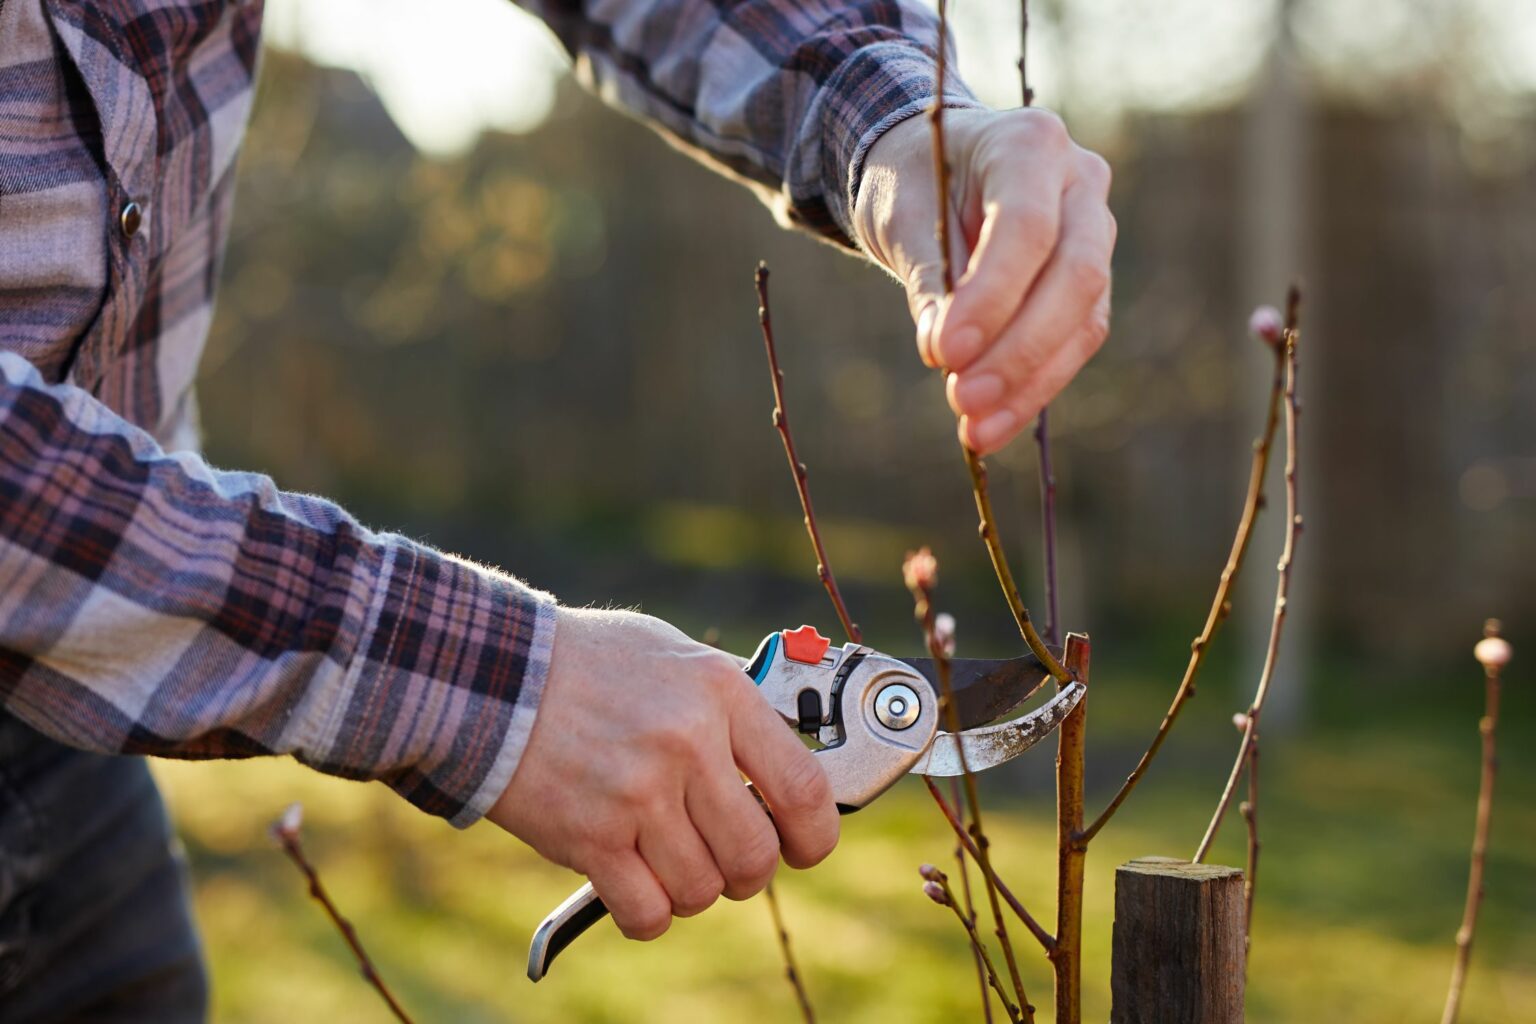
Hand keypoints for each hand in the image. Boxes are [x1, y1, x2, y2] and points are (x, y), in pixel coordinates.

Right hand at [488, 608, 839, 939]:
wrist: (494, 674)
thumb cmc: (590, 663)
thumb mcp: (676, 656)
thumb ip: (731, 708)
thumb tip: (779, 765)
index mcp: (720, 692)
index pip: (803, 787)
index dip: (815, 835)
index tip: (803, 845)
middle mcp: (687, 744)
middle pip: (755, 855)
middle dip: (746, 872)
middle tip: (725, 857)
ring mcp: (638, 795)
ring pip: (703, 890)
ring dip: (691, 888)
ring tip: (666, 856)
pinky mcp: (590, 838)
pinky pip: (648, 912)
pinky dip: (648, 912)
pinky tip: (633, 881)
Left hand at [853, 106, 1115, 453]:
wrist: (936, 168)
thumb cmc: (913, 181)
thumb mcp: (902, 215)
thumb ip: (928, 278)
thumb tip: (945, 353)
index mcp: (1031, 144)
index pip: (1027, 227)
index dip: (991, 297)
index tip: (943, 353)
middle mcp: (1081, 181)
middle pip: (1075, 274)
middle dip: (1018, 349)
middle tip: (962, 400)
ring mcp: (1096, 231)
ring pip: (1084, 317)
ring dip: (1029, 382)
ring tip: (974, 429)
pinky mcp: (1091, 282)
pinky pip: (1076, 340)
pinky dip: (1034, 387)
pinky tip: (992, 424)